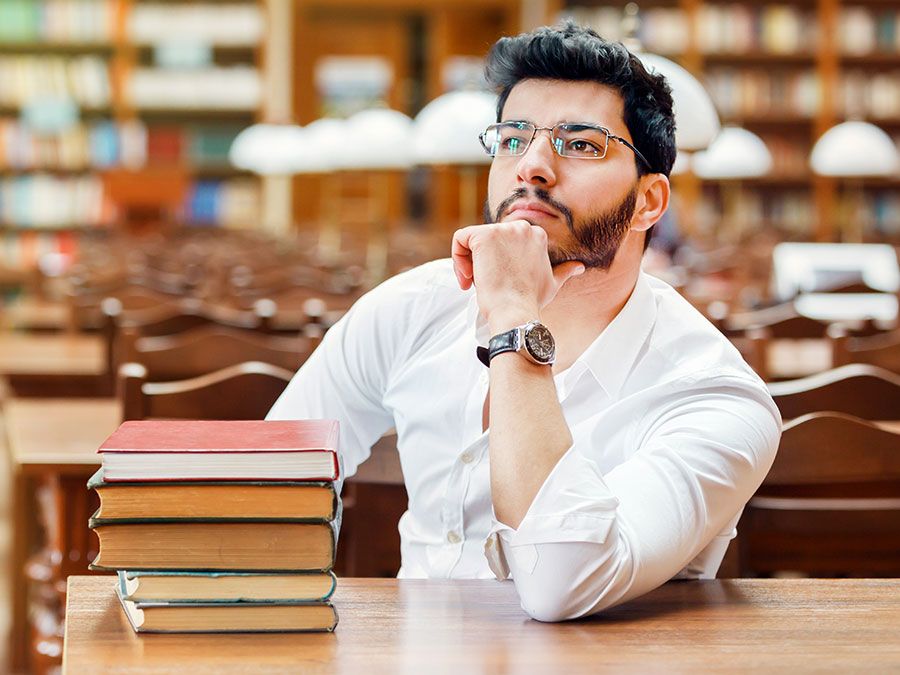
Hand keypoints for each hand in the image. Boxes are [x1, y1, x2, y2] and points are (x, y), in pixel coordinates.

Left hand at [451, 221, 584, 328]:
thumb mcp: (552, 284)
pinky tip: (467, 278)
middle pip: (487, 239)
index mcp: (536, 235)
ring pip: (472, 239)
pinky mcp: (483, 236)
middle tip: (481, 283)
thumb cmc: (530, 301)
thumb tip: (579, 267)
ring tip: (473, 283)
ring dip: (467, 262)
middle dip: (481, 261)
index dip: (497, 261)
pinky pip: (460, 238)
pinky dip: (457, 258)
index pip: (504, 240)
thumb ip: (564, 271)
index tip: (497, 280)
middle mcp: (521, 227)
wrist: (515, 312)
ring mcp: (502, 230)